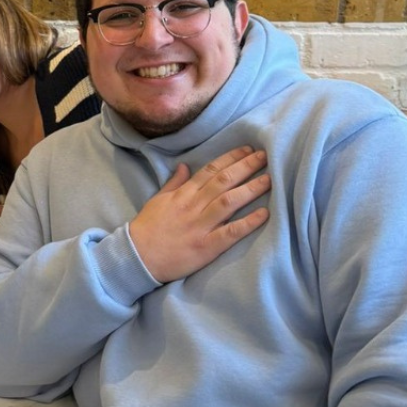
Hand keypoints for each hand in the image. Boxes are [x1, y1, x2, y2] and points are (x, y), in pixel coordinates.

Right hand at [129, 146, 270, 282]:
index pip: (210, 170)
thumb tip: (185, 165)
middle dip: (245, 167)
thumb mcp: (157, 200)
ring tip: (269, 180)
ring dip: (251, 189)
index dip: (230, 158)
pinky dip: (248, 223)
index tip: (247, 150)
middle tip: (265, 156)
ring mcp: (200, 226)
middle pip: (223, 181)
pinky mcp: (206, 247)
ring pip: (229, 202)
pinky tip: (264, 214)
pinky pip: (230, 233)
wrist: (137, 256)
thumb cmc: (147, 228)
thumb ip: (173, 183)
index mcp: (182, 194)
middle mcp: (193, 206)